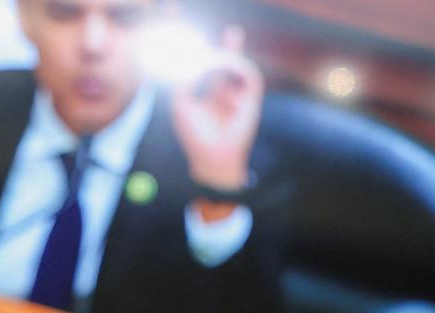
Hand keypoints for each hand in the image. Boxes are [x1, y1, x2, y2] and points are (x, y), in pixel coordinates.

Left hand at [170, 26, 264, 193]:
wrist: (211, 157)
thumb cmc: (194, 135)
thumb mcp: (182, 103)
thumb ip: (184, 80)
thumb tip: (192, 61)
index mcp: (214, 99)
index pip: (216, 72)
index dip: (212, 58)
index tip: (201, 50)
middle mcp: (230, 97)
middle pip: (234, 66)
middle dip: (233, 49)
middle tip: (233, 32)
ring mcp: (242, 99)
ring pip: (242, 68)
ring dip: (231, 57)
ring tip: (217, 56)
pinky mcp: (252, 101)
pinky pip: (251, 75)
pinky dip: (239, 66)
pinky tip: (226, 63)